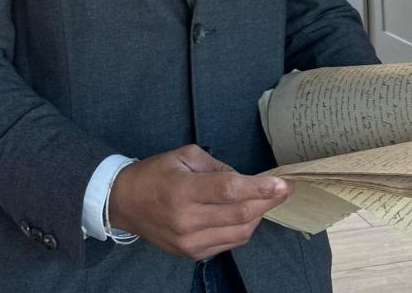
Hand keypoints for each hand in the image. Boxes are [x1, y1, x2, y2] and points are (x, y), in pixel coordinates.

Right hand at [107, 144, 292, 258]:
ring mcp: (190, 242)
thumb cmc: (156, 173)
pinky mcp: (191, 254)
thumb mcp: (186, 156)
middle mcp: (187, 220)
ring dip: (258, 215)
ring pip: (239, 232)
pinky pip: (229, 243)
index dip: (260, 187)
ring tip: (266, 199)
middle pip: (240, 214)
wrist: (125, 203)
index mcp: (183, 190)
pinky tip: (247, 214)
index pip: (230, 191)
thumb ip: (218, 167)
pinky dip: (244, 228)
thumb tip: (246, 179)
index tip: (283, 183)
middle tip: (285, 189)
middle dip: (268, 201)